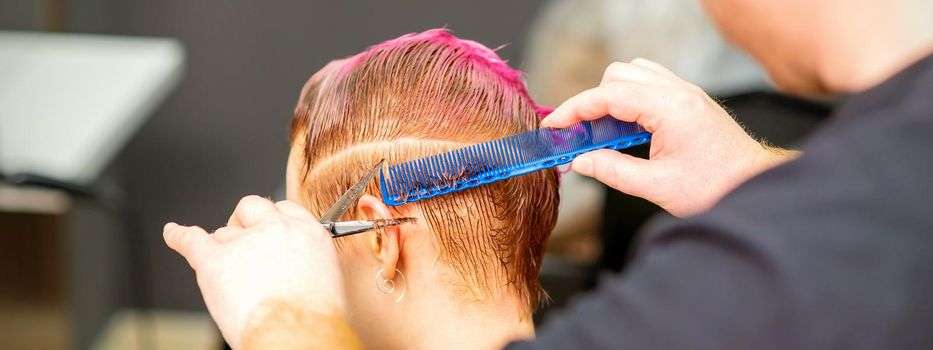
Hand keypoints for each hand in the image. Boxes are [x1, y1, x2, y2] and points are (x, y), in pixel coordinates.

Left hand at [163, 196, 345, 348]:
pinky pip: (190, 240)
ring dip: (223, 249)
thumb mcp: (327, 279)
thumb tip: (295, 269)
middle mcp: (274, 230)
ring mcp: (242, 243)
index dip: (271, 219)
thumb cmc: (313, 319)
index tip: (267, 226)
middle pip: (251, 208)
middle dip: (244, 222)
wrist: (295, 334)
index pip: (283, 209)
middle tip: (243, 241)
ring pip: (223, 233)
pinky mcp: (214, 261)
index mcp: (306, 233)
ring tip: (224, 269)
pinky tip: (173, 233)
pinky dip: (178, 236)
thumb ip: (306, 262)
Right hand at [542, 59, 795, 216]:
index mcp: (669, 108)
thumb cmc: (717, 188)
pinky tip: (628, 129)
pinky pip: (651, 84)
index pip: (607, 96)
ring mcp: (686, 93)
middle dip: (592, 102)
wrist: (757, 187)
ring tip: (604, 133)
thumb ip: (612, 171)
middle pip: (618, 76)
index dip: (574, 110)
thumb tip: (580, 161)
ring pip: (634, 74)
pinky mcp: (690, 100)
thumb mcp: (657, 187)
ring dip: (612, 97)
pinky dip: (631, 100)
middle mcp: (679, 92)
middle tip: (580, 136)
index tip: (554, 126)